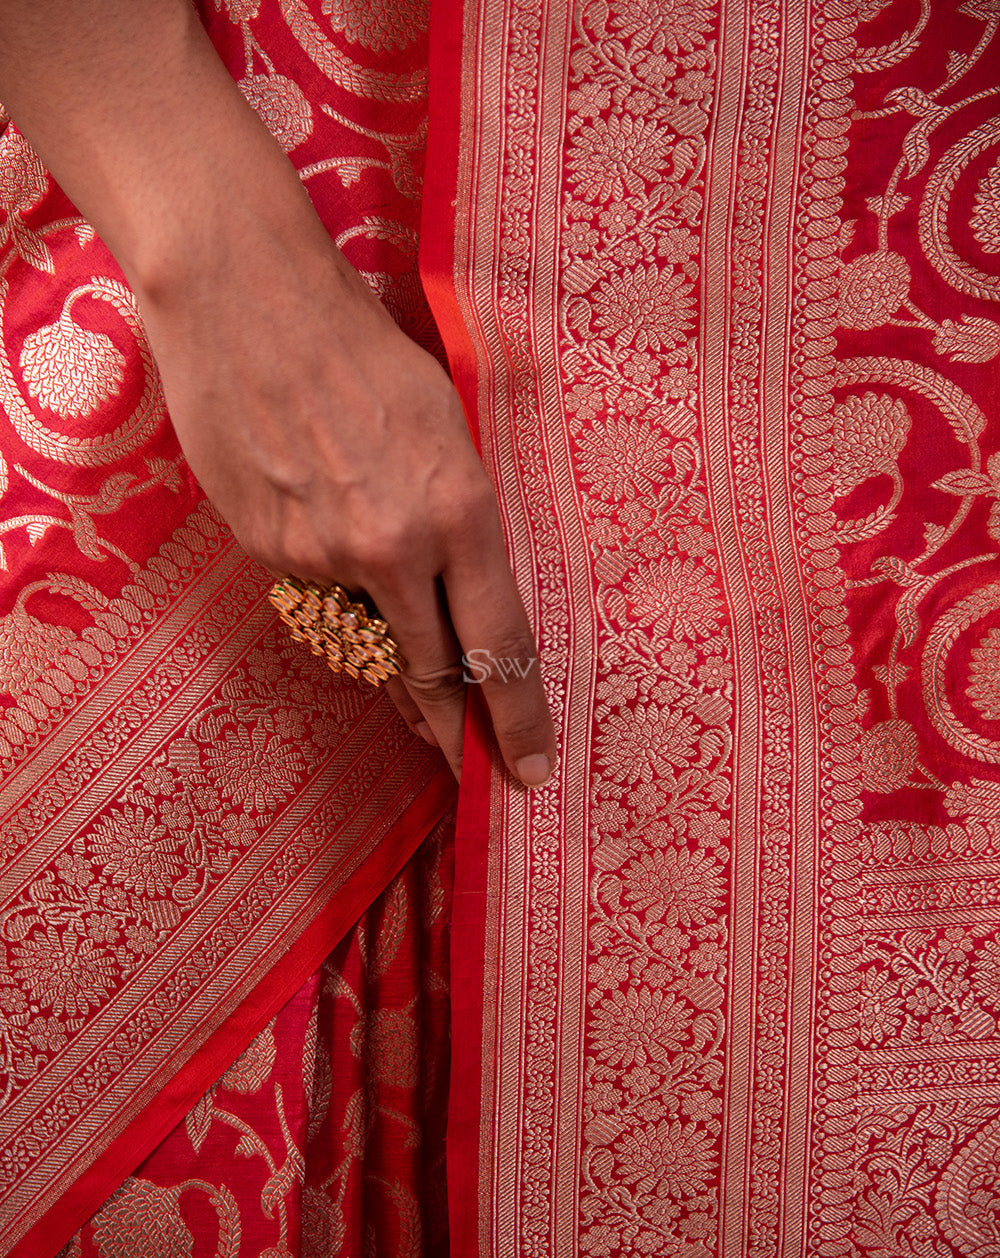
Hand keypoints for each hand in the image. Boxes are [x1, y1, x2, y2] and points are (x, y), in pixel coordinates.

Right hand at [138, 221, 556, 785]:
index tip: (530, 771)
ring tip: (409, 689)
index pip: (501, 646)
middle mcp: (393, 549)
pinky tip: (328, 546)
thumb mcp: (445, 425)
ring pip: (367, 642)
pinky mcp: (266, 552)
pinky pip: (315, 597)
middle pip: (432, 676)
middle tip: (468, 770)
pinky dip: (331, 592)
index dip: (519, 719)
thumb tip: (460, 589)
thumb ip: (459, 518)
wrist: (247, 303)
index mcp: (458, 511)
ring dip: (391, 668)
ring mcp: (321, 557)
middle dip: (452, 733)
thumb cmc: (362, 349)